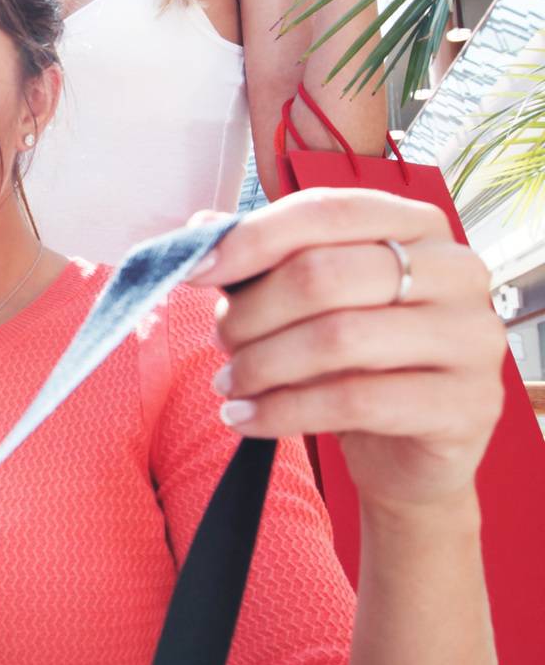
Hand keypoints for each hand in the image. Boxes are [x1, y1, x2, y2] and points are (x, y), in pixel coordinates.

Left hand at [188, 189, 505, 514]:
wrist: (408, 452)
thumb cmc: (355, 360)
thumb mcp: (309, 302)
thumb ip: (264, 260)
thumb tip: (202, 229)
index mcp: (417, 225)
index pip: (324, 211)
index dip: (250, 239)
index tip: (192, 271)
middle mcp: (457, 270)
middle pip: (323, 275)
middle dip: (251, 312)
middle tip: (221, 341)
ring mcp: (472, 337)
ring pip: (336, 338)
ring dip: (261, 365)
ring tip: (230, 384)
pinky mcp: (466, 405)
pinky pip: (354, 401)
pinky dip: (282, 411)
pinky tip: (245, 419)